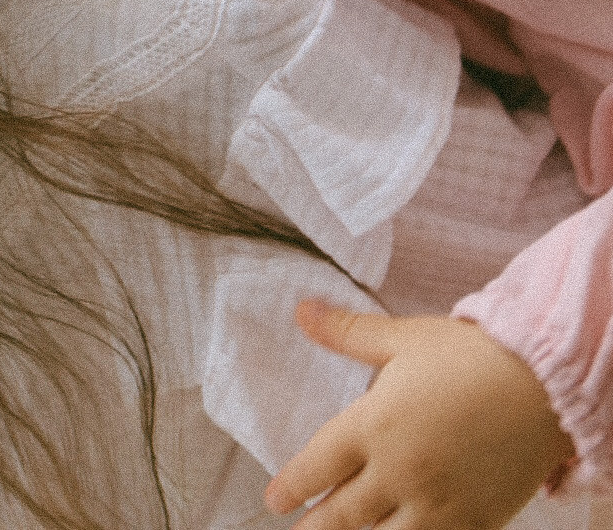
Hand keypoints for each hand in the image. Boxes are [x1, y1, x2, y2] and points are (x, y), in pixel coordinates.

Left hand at [263, 301, 574, 529]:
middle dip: (315, 526)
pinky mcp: (471, 522)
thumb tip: (301, 311)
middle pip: (343, 514)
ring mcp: (436, 503)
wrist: (543, 385)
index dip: (292, 484)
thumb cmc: (471, 355)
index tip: (275, 498)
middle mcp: (399, 471)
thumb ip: (347, 333)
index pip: (319, 465)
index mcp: (375, 425)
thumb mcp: (403, 338)